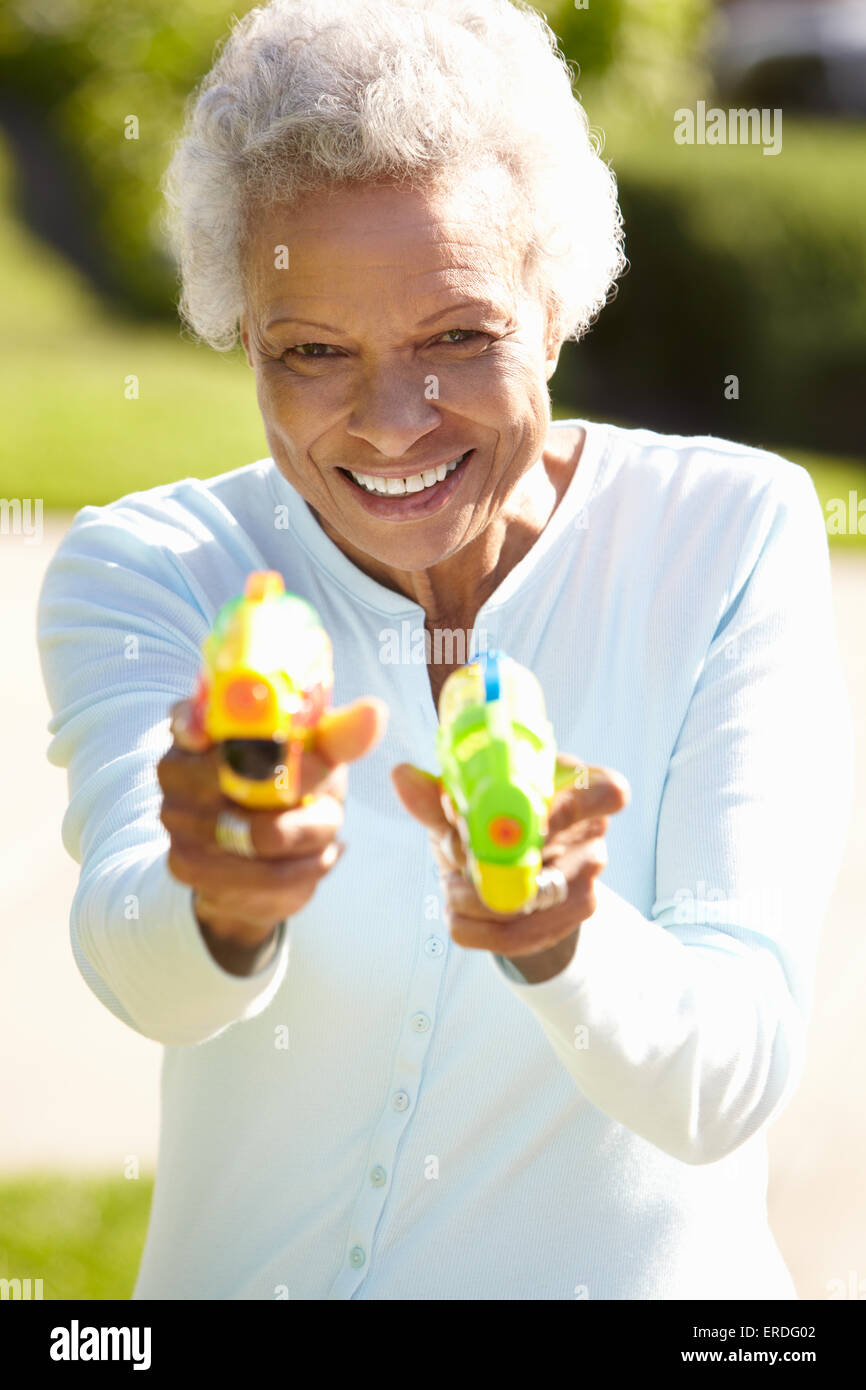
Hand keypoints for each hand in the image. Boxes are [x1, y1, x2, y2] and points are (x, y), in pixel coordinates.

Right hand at [158, 692, 387, 971]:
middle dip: (302, 793)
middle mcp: (174, 770)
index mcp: (199, 727)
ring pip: (259, 832)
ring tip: (327, 830)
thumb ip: (340, 734)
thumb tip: (375, 713)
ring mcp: (175, 819)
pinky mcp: (186, 866)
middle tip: (333, 803)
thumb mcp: (316, 754)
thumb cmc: (291, 785)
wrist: (264, 858)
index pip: (189, 718)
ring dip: (311, 835)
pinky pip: (260, 875)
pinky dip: (303, 869)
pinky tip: (316, 858)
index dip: (201, 725)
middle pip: (239, 779)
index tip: (221, 733)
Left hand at [391, 755, 629, 981]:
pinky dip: (476, 929)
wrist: (504, 878)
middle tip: (458, 858)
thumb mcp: (464, 807)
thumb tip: (402, 777)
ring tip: (451, 886)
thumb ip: (437, 796)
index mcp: (579, 792)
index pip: (608, 793)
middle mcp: (590, 840)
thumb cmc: (489, 826)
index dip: (566, 809)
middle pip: (553, 854)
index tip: (516, 819)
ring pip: (532, 904)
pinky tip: (457, 914)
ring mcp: (583, 886)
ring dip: (478, 899)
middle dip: (495, 862)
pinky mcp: (562, 926)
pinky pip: (517, 938)